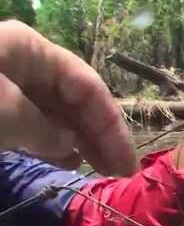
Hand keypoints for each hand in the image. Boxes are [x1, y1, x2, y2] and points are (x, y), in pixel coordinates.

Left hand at [0, 20, 136, 175]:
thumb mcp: (8, 114)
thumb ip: (46, 133)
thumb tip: (69, 147)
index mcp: (35, 52)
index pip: (90, 88)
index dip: (114, 127)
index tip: (130, 163)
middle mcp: (27, 66)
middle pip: (76, 103)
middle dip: (100, 138)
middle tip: (121, 173)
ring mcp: (9, 87)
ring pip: (57, 116)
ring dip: (81, 144)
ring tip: (102, 171)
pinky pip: (33, 127)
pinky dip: (52, 146)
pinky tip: (70, 163)